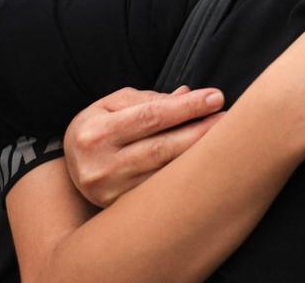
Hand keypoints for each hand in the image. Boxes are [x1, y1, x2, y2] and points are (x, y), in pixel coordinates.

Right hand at [64, 86, 225, 206]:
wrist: (72, 166)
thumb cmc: (98, 127)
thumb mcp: (112, 105)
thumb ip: (149, 100)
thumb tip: (188, 94)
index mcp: (95, 133)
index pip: (150, 117)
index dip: (187, 107)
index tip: (217, 97)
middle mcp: (100, 167)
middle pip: (163, 149)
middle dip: (201, 132)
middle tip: (232, 120)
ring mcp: (111, 193)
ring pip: (165, 174)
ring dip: (199, 157)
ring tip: (228, 140)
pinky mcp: (121, 210)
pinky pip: (161, 192)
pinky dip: (186, 178)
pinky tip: (207, 166)